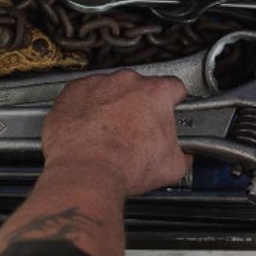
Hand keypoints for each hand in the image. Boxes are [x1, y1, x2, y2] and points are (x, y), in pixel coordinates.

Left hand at [41, 70, 188, 197]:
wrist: (85, 173)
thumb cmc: (123, 166)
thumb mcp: (172, 166)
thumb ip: (182, 153)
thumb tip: (182, 156)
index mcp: (156, 93)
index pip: (174, 87)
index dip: (172, 101)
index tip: (168, 110)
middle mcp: (127, 82)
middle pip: (139, 88)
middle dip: (139, 106)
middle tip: (135, 132)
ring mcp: (98, 84)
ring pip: (110, 90)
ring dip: (111, 106)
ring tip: (108, 133)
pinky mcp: (73, 92)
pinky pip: (84, 95)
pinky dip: (85, 108)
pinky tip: (88, 129)